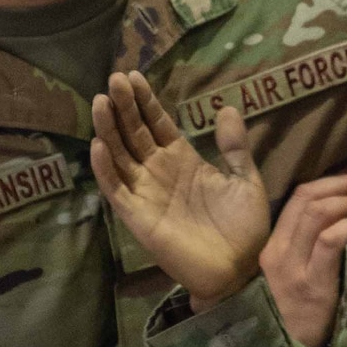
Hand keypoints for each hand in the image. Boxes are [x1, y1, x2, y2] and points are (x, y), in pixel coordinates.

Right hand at [90, 72, 268, 308]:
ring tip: (102, 101)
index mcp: (184, 161)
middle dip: (124, 106)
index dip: (145, 102)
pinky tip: (99, 145)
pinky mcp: (138, 216)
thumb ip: (235, 147)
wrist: (242, 270)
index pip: (158, 124)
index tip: (133, 76)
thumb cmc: (245, 228)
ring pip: (120, 155)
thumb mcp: (246, 180)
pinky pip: (116, 189)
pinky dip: (106, 168)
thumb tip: (227, 108)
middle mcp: (160, 173)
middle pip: (135, 133)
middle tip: (115, 78)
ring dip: (109, 129)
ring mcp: (146, 193)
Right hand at [259, 175, 346, 346]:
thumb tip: (345, 209)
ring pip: (317, 213)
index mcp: (273, 245)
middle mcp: (278, 251)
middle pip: (308, 196)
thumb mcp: (295, 274)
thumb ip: (311, 245)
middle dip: (343, 186)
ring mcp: (293, 267)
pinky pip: (329, 242)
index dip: (331, 182)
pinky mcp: (311, 285)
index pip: (299, 195)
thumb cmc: (296, 315)